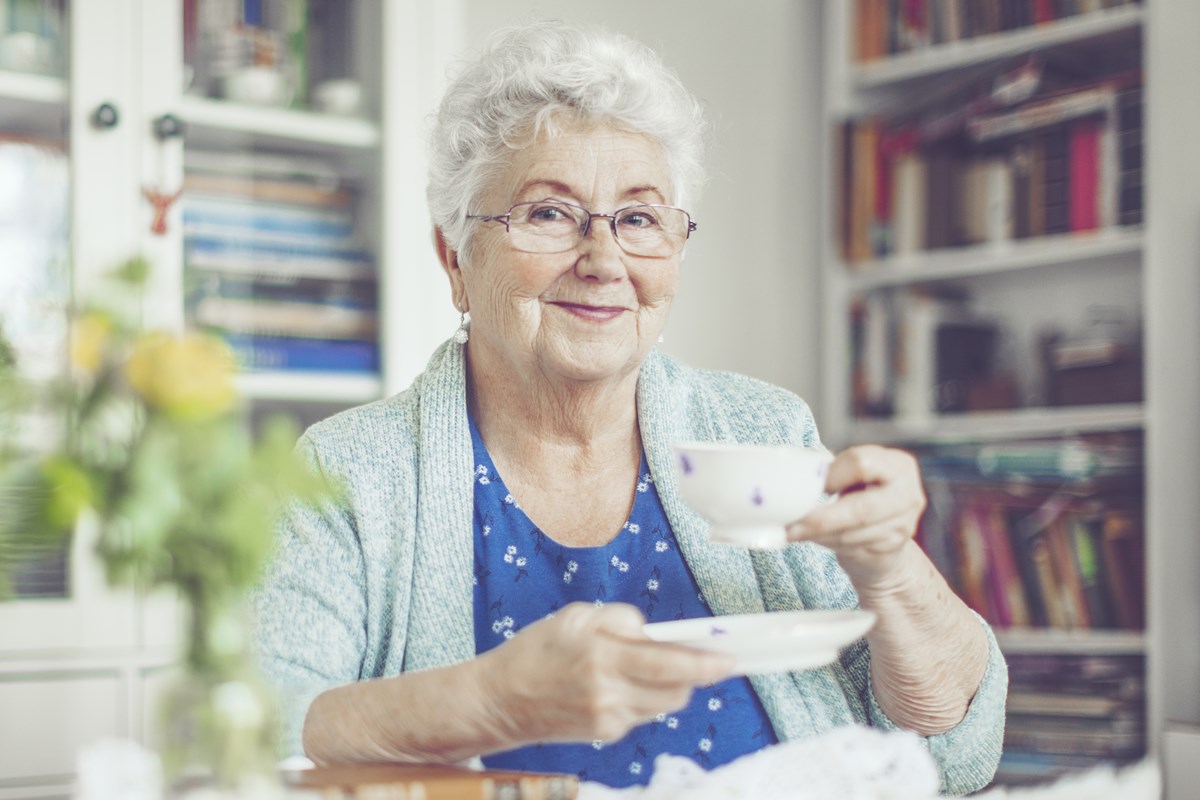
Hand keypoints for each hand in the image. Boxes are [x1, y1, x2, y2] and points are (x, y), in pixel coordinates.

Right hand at [473, 602, 732, 746]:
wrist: (499, 700)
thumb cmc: (536, 651)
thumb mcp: (575, 616)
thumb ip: (620, 619)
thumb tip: (655, 630)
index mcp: (601, 656)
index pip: (669, 663)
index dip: (705, 663)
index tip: (731, 658)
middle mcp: (608, 692)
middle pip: (677, 691)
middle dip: (694, 674)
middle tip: (697, 656)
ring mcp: (608, 718)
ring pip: (664, 705)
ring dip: (671, 686)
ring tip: (650, 667)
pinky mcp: (606, 734)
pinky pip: (643, 714)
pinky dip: (646, 698)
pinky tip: (624, 684)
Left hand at [786, 445, 926, 592]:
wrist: (887, 540)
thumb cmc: (863, 498)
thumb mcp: (855, 478)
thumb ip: (836, 473)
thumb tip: (796, 476)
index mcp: (899, 465)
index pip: (861, 463)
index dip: (832, 474)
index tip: (809, 483)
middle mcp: (908, 494)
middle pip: (860, 508)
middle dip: (821, 519)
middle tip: (791, 525)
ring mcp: (903, 525)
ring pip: (851, 533)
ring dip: (817, 534)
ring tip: (793, 531)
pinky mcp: (892, 549)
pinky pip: (850, 547)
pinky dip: (825, 543)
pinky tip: (811, 538)